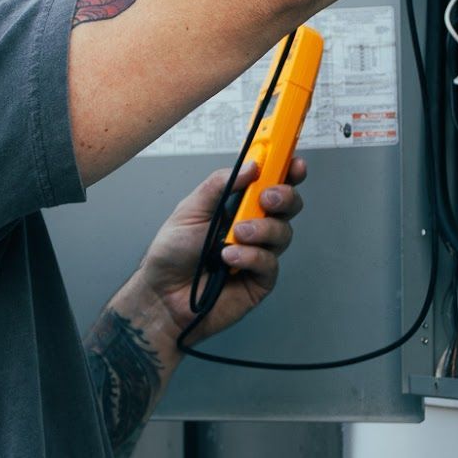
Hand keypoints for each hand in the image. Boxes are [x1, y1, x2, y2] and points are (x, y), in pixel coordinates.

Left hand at [130, 157, 307, 348]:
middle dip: (283, 196)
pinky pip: (270, 262)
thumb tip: (250, 167)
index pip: (270, 182)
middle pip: (288, 205)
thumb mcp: (190, 209)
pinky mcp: (260, 279)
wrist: (163, 294)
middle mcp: (253, 226)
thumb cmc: (172, 255)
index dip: (287, 170)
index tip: (294, 163)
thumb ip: (220, 185)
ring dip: (261, 229)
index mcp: (237, 205)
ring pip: (283, 232)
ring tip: (235, 235)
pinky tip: (230, 259)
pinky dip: (252, 257)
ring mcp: (259, 252)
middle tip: (265, 198)